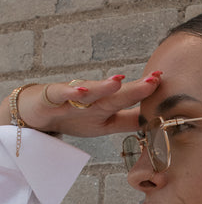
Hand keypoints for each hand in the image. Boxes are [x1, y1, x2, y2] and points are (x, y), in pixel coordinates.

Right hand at [0, 72, 161, 136]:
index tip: (163, 80)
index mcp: (107, 108)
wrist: (36, 114)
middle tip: (154, 79)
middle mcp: (93, 100)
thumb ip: (129, 121)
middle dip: (135, 88)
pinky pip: (62, 95)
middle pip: (116, 95)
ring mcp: (73, 98)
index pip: (130, 101)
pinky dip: (70, 93)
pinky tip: (81, 93)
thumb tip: (155, 123)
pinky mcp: (53, 98)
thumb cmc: (74, 117)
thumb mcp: (105, 123)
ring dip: (104, 87)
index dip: (146, 93)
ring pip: (90, 93)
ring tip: (119, 81)